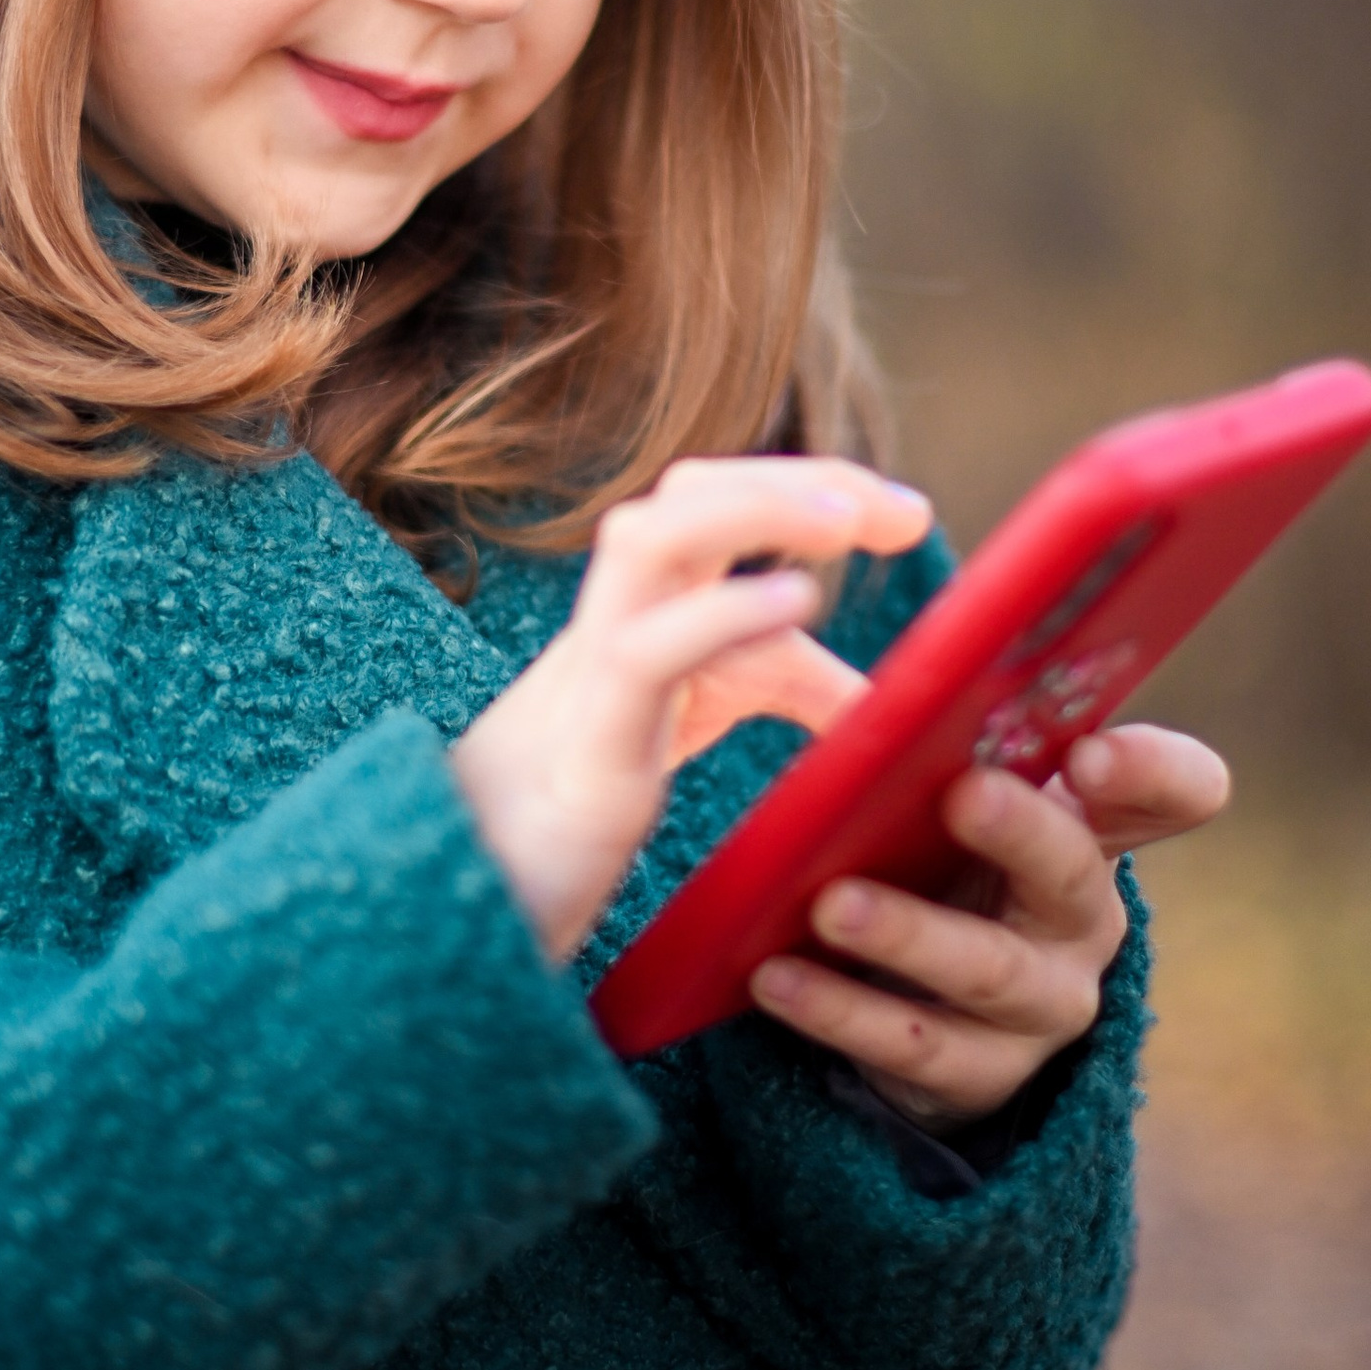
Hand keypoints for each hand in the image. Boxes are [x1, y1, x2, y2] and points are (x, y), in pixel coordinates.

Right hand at [448, 455, 932, 960]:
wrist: (464, 888)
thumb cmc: (579, 798)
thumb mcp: (699, 711)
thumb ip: (781, 684)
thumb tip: (888, 695)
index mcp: (638, 601)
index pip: (718, 501)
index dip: (808, 486)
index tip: (905, 512)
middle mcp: (611, 617)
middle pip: (689, 495)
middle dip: (796, 481)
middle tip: (899, 512)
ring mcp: (592, 670)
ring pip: (652, 540)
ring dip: (752, 511)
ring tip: (847, 521)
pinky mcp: (587, 743)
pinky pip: (646, 651)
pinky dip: (724, 613)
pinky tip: (797, 602)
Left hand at [748, 723, 1230, 1125]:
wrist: (925, 1017)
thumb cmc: (938, 871)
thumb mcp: (952, 811)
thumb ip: (942, 752)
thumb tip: (869, 704)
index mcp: (1089, 831)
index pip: (1175, 791)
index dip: (1149, 771)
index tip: (1089, 754)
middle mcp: (1081, 919)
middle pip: (1071, 872)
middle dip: (1019, 831)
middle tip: (961, 793)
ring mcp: (1040, 1005)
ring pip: (988, 970)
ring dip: (908, 933)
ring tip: (832, 905)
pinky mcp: (978, 1074)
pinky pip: (911, 1046)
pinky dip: (838, 1010)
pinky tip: (776, 978)